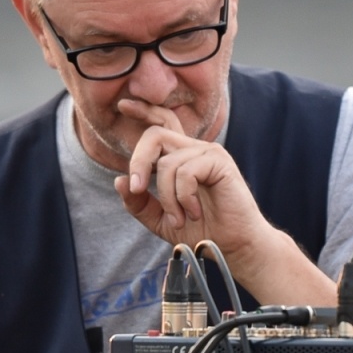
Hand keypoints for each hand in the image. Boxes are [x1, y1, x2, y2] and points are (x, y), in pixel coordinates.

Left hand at [111, 98, 336, 306]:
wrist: (234, 247)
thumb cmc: (204, 232)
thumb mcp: (161, 220)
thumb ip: (139, 203)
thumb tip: (119, 181)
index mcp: (182, 158)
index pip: (162, 123)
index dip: (143, 111)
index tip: (123, 105)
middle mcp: (194, 151)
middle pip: (155, 135)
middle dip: (138, 162)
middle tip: (138, 189)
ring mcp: (208, 153)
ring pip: (167, 163)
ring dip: (167, 197)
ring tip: (180, 218)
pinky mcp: (220, 162)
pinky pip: (185, 172)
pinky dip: (184, 197)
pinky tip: (194, 212)